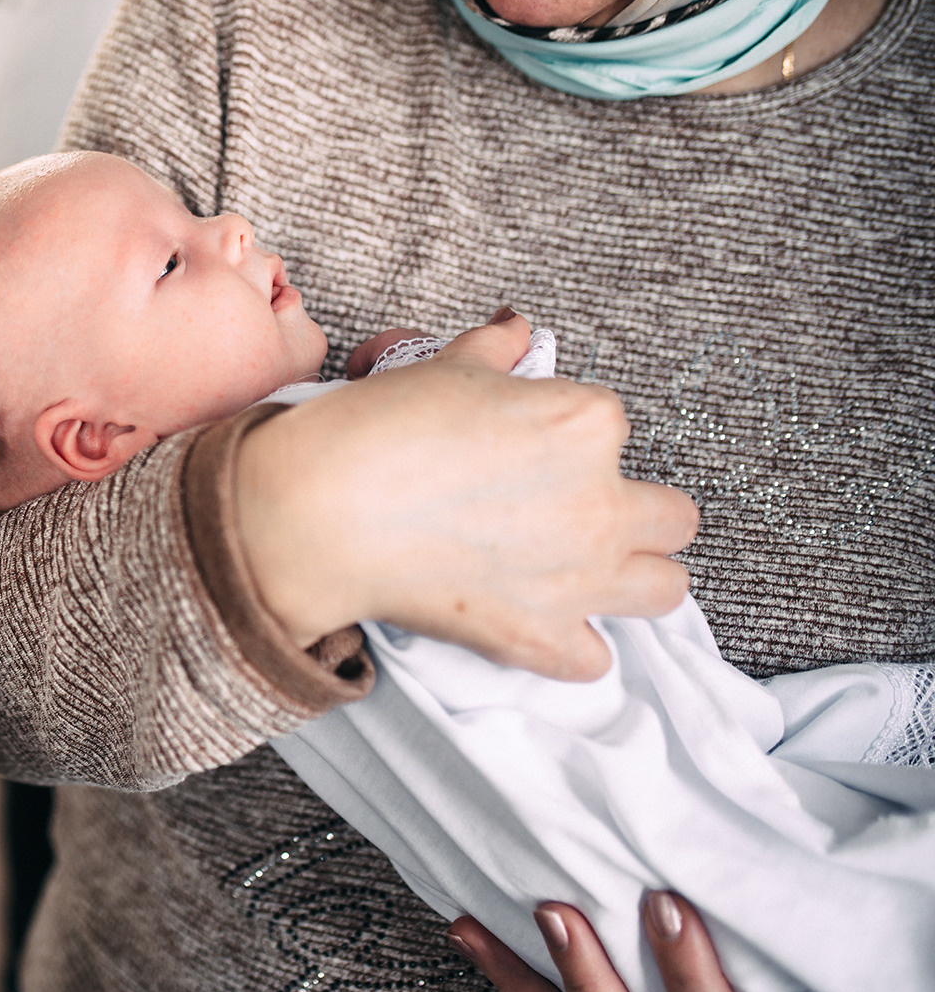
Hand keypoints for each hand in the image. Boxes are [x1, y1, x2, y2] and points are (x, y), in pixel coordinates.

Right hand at [235, 309, 699, 678]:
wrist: (319, 512)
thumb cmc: (376, 434)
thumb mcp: (443, 370)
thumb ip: (495, 350)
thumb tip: (514, 332)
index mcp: (585, 424)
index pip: (611, 426)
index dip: (569, 436)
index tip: (529, 447)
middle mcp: (601, 503)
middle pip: (672, 516)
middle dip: (633, 510)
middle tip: (574, 507)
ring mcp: (579, 577)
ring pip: (665, 588)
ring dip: (633, 578)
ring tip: (585, 569)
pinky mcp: (542, 638)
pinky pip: (594, 658)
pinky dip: (570, 645)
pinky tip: (537, 621)